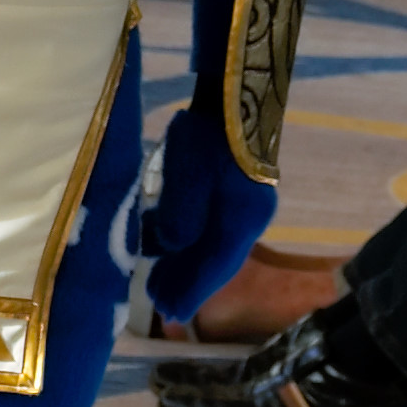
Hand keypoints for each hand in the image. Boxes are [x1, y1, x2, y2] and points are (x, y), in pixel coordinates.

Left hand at [144, 98, 278, 324]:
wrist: (233, 92)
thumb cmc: (210, 134)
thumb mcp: (189, 175)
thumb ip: (179, 216)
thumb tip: (168, 247)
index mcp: (242, 219)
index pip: (216, 266)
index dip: (192, 290)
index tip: (169, 313)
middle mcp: (247, 217)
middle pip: (215, 260)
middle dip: (187, 282)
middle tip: (159, 304)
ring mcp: (242, 203)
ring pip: (211, 244)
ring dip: (185, 264)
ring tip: (159, 281)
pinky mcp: (231, 188)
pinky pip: (208, 227)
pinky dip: (188, 242)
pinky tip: (167, 246)